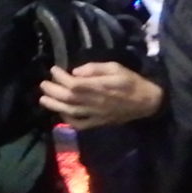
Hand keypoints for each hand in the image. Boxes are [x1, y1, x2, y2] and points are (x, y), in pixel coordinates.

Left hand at [41, 62, 162, 128]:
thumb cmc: (131, 82)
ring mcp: (96, 114)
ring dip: (54, 105)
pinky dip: (68, 120)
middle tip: (43, 84)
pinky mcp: (99, 122)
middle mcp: (96, 102)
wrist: (148, 102)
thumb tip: (75, 72)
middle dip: (53, 91)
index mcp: (100, 87)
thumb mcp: (116, 68)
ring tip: (43, 99)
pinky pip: (80, 124)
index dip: (60, 77)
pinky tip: (61, 112)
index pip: (74, 84)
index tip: (53, 69)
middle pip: (68, 98)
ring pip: (71, 111)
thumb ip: (95, 69)